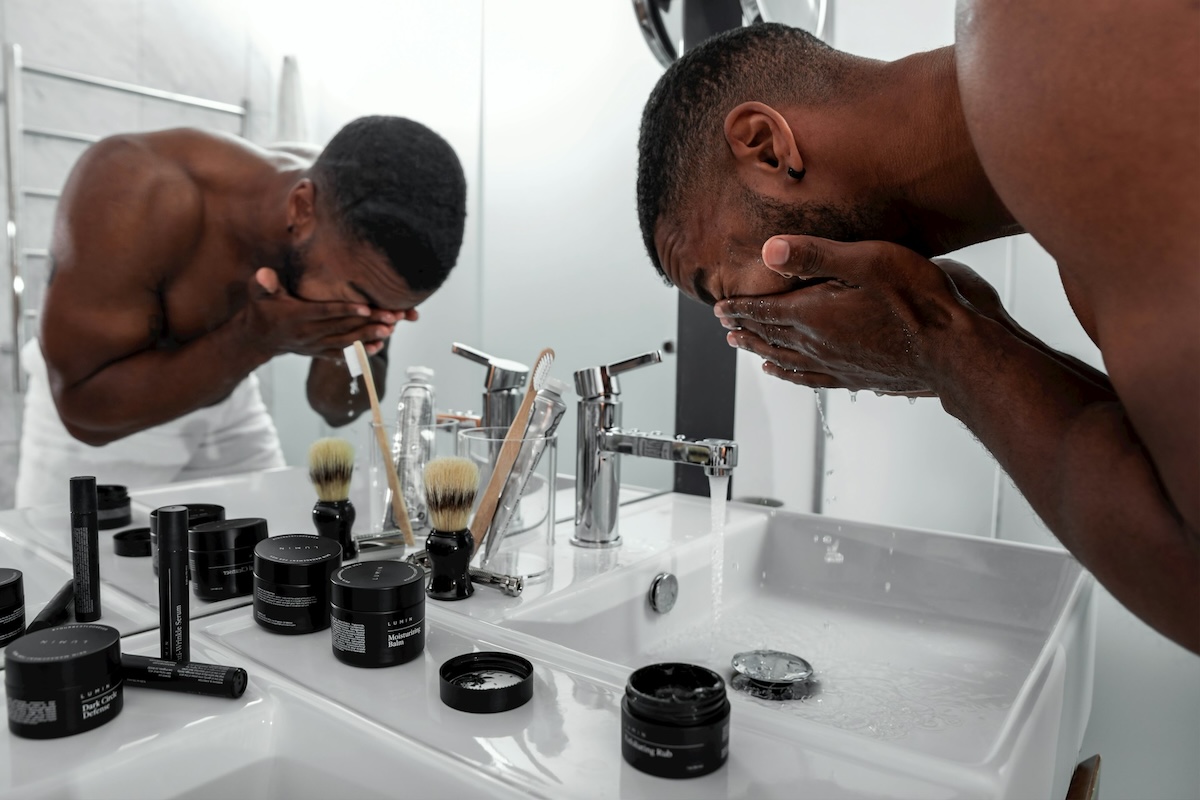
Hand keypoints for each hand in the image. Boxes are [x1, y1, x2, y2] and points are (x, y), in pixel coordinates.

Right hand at [238, 268, 397, 357]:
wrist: (258, 340)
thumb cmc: (262, 310)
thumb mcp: (258, 295)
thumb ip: (263, 284)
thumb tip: (265, 274)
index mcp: (296, 316)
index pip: (324, 312)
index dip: (344, 310)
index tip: (366, 307)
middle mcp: (307, 334)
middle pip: (341, 327)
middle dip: (367, 322)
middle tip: (391, 316)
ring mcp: (314, 346)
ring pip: (345, 342)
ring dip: (368, 336)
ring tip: (390, 330)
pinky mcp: (319, 353)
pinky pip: (342, 354)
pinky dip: (359, 352)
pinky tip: (378, 347)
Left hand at [714, 236, 973, 393]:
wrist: (956, 352)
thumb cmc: (921, 303)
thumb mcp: (867, 261)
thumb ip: (816, 256)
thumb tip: (769, 250)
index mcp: (816, 316)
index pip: (765, 311)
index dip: (740, 308)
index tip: (720, 308)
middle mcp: (820, 345)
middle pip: (769, 336)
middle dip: (744, 328)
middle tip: (724, 325)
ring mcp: (838, 364)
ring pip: (785, 360)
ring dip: (759, 351)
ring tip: (743, 348)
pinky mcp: (857, 377)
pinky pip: (810, 378)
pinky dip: (789, 375)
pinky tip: (786, 374)